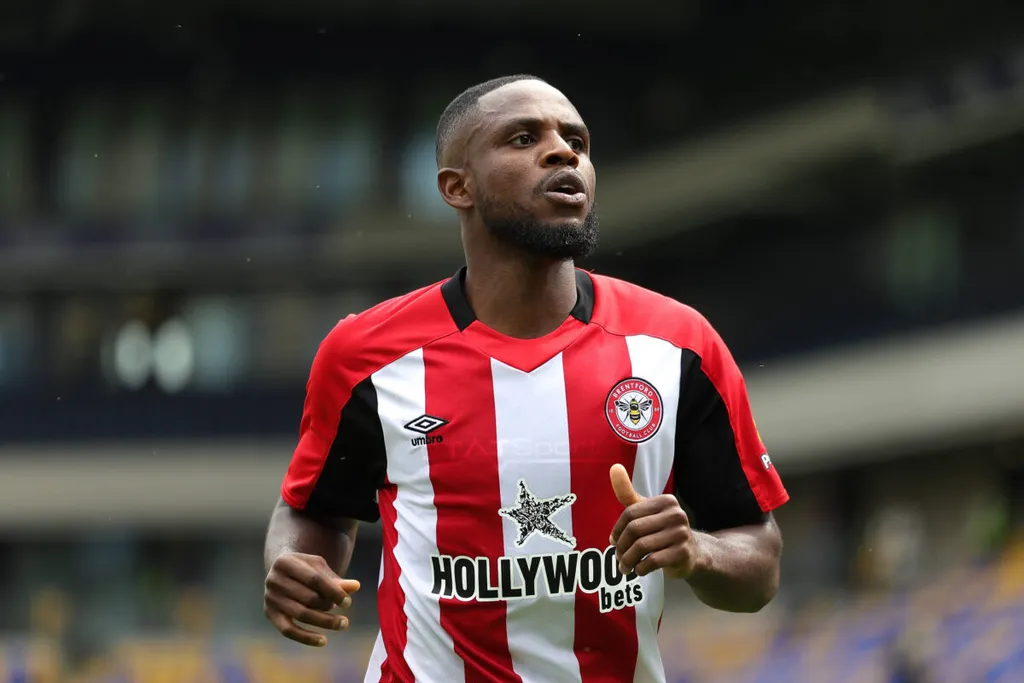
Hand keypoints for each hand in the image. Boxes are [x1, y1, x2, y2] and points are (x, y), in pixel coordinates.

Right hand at [264, 552, 360, 646]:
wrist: (282, 573)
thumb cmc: (305, 569)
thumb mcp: (319, 568)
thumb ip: (335, 579)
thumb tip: (356, 586)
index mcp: (286, 562)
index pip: (314, 579)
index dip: (333, 591)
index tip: (348, 602)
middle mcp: (273, 580)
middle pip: (308, 598)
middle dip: (329, 607)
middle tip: (345, 616)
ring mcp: (270, 598)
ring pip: (301, 614)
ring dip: (324, 621)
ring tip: (342, 624)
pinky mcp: (270, 613)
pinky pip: (288, 630)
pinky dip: (306, 637)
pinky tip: (323, 641)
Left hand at [609, 464, 703, 578]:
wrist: (693, 553)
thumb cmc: (663, 530)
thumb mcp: (647, 511)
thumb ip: (628, 493)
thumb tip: (614, 468)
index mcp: (666, 501)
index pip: (631, 513)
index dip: (617, 529)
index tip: (613, 541)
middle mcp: (676, 514)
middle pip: (635, 530)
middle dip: (622, 546)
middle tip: (618, 557)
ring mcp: (681, 534)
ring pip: (642, 547)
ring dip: (628, 560)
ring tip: (624, 567)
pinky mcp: (683, 553)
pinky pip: (653, 561)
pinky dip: (640, 568)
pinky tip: (638, 570)